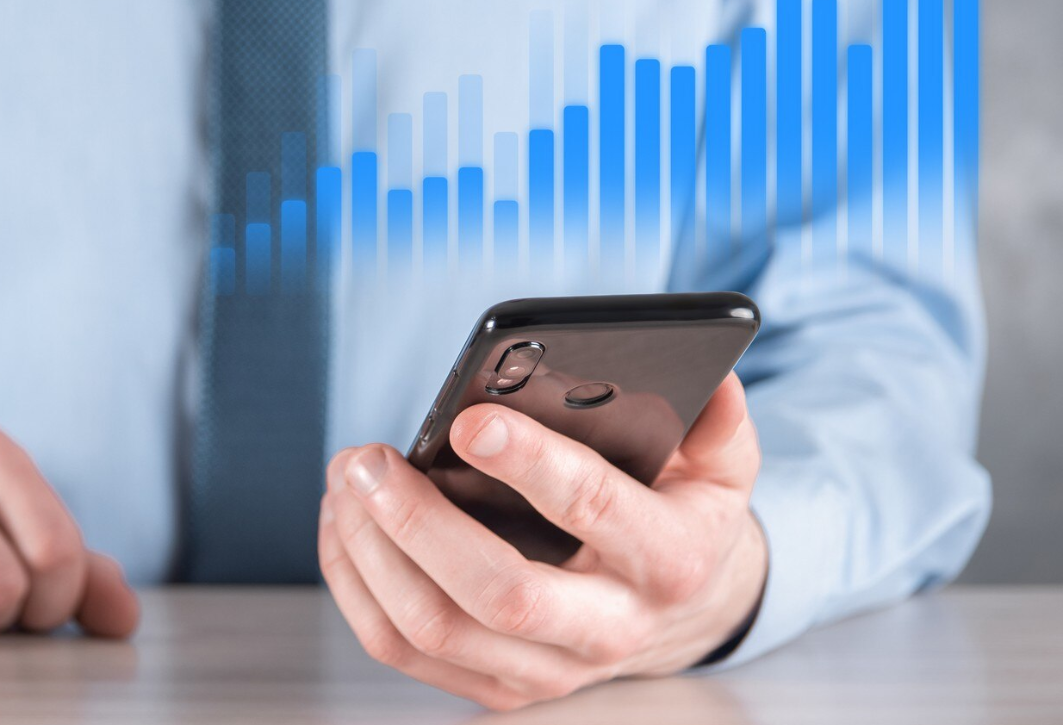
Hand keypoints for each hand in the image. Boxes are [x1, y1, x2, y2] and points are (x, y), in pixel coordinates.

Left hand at [319, 374, 766, 710]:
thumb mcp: (720, 466)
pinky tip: (343, 526)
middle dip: (416, 520)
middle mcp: (610, 627)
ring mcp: (549, 668)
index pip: (594, 509)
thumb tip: (705, 377)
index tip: (469, 421)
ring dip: (370, 551)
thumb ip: (714, 420)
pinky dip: (357, 586)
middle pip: (497, 591)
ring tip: (347, 480)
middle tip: (367, 459)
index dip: (530, 463)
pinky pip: (403, 650)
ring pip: (434, 627)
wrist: (686, 611)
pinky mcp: (499, 686)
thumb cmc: (682, 516)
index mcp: (669, 559)